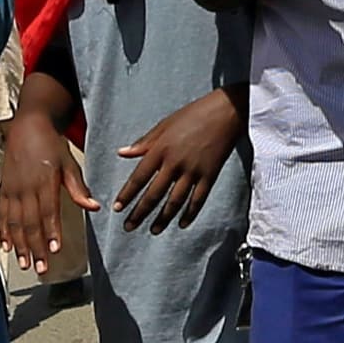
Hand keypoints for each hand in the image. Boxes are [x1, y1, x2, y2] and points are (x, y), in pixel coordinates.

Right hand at [0, 111, 93, 265]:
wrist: (28, 125)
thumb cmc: (52, 145)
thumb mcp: (69, 163)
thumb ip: (78, 188)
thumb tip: (95, 207)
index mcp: (45, 181)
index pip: (48, 212)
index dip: (51, 232)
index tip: (55, 250)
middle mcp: (26, 187)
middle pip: (30, 222)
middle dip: (35, 247)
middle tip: (40, 268)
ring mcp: (12, 188)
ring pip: (14, 222)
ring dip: (19, 245)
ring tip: (24, 264)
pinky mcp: (3, 188)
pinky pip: (2, 213)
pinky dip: (4, 231)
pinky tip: (7, 246)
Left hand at [111, 88, 241, 231]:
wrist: (225, 112)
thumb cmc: (193, 115)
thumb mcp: (164, 125)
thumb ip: (143, 142)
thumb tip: (122, 153)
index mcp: (161, 149)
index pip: (139, 177)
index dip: (127, 194)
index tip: (117, 208)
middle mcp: (175, 163)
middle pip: (154, 194)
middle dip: (140, 213)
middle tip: (128, 227)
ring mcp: (194, 171)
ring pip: (175, 201)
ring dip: (163, 218)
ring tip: (153, 230)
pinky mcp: (210, 175)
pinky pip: (198, 200)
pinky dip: (190, 213)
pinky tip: (182, 223)